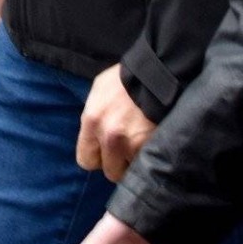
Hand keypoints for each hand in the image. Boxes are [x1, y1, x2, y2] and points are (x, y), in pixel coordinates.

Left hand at [77, 66, 156, 181]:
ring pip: (131, 171)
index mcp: (92, 122)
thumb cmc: (124, 79)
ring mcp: (133, 144)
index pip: (86, 160)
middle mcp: (110, 137)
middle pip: (110, 171)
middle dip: (117, 163)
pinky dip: (149, 156)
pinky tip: (151, 143)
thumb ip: (93, 117)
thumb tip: (93, 137)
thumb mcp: (99, 92)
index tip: (105, 153)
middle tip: (125, 150)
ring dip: (135, 162)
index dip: (97, 158)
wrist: (156, 72)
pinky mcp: (153, 145)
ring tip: (140, 146)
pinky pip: (147, 162)